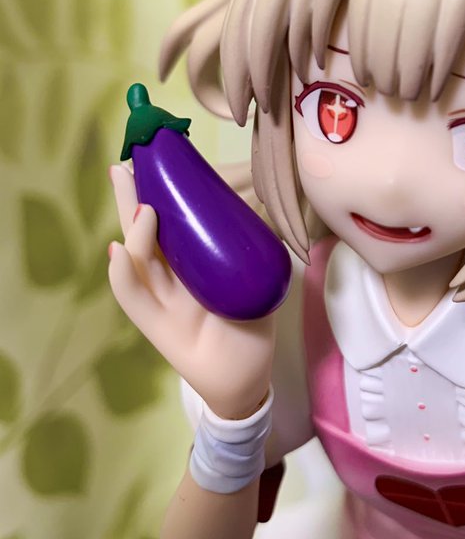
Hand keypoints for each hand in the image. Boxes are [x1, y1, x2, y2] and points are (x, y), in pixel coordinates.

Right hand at [108, 163, 275, 419]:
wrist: (248, 377)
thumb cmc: (249, 322)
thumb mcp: (254, 276)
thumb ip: (255, 244)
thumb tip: (271, 197)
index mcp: (188, 261)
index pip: (167, 221)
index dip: (157, 194)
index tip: (151, 161)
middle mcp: (168, 277)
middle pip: (142, 233)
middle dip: (131, 200)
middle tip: (123, 167)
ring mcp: (160, 301)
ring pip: (138, 262)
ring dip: (136, 233)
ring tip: (142, 208)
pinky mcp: (157, 329)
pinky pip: (135, 301)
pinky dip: (124, 277)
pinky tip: (118, 253)